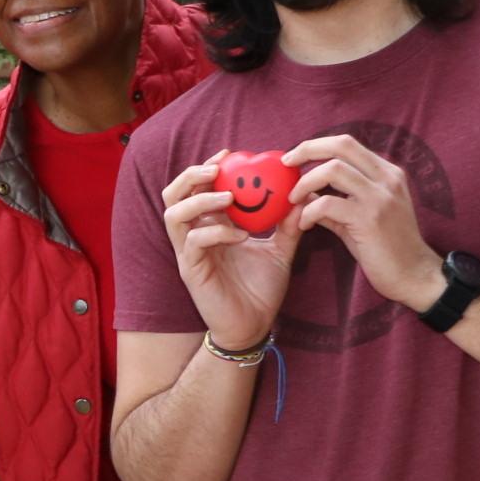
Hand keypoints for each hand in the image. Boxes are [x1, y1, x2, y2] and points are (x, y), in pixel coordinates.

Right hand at [159, 156, 296, 351]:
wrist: (255, 326)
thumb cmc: (261, 289)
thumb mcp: (280, 250)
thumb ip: (288, 224)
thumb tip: (306, 196)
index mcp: (209, 226)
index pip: (195, 188)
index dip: (206, 167)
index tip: (229, 154)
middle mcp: (193, 236)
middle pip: (173, 195)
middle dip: (192, 176)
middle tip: (217, 169)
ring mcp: (188, 253)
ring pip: (174, 215)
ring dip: (200, 200)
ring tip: (228, 198)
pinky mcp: (191, 271)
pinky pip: (194, 242)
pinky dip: (216, 232)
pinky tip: (241, 235)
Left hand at [283, 134, 440, 309]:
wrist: (415, 275)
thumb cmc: (386, 247)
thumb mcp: (362, 215)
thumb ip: (336, 200)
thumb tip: (303, 192)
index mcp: (386, 173)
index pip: (347, 144)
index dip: (316, 146)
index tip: (294, 157)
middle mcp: (387, 179)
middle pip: (341, 145)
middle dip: (307, 149)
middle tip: (286, 164)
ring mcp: (380, 197)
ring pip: (332, 170)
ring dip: (304, 184)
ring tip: (293, 201)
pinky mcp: (370, 219)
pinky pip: (327, 204)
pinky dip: (308, 212)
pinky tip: (304, 225)